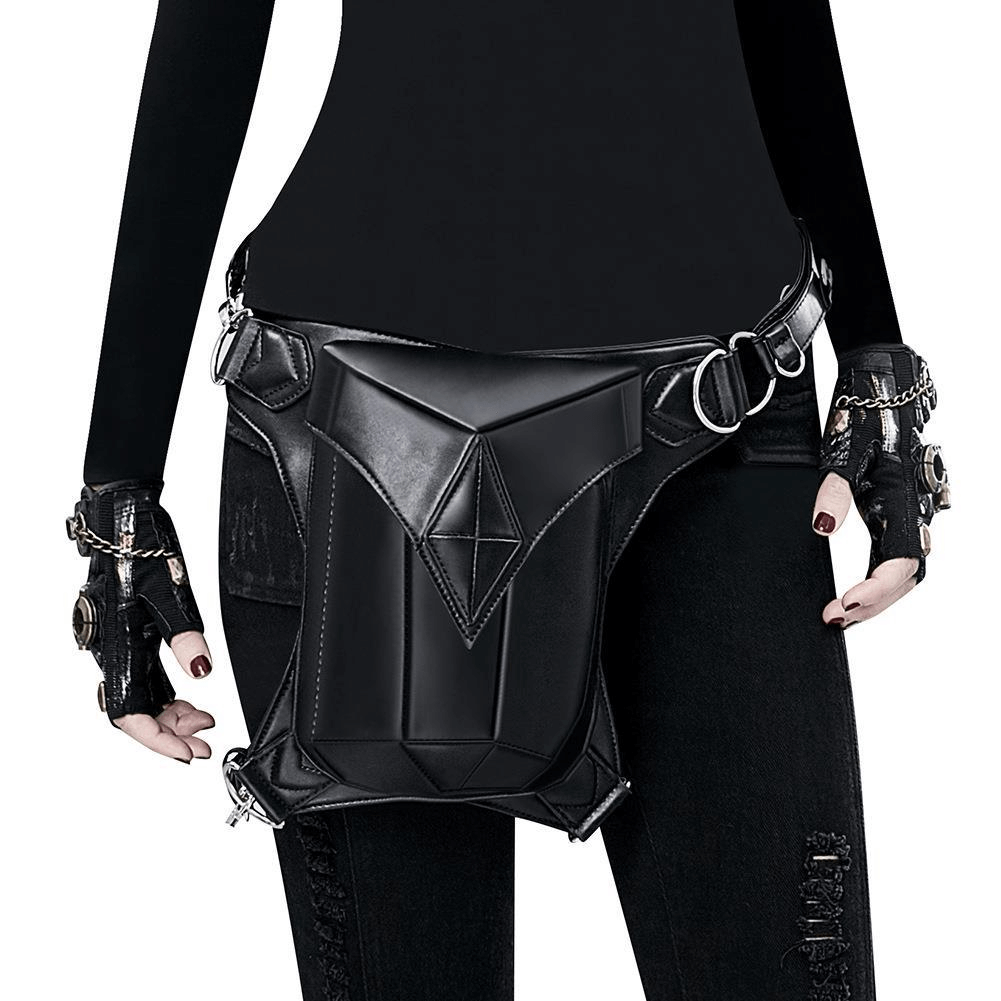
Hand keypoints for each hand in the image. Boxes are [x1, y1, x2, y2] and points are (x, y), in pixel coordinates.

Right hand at [68, 480, 215, 761]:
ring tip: (204, 719)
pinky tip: (189, 693)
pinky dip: (165, 689)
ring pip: (139, 692)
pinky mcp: (124, 629)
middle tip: (203, 743)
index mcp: (116, 644)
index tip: (187, 753)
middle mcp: (111, 647)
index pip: (129, 712)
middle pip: (134, 709)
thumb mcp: (170, 591)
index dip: (157, 739)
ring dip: (170, 712)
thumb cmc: (140, 546)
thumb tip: (202, 673)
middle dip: (169, 732)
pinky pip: (142, 673)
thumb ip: (185, 636)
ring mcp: (116, 639)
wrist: (120, 513)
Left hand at [812, 344, 948, 627]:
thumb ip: (834, 489)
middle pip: (907, 576)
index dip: (873, 592)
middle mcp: (914, 510)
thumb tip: (822, 527)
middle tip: (832, 619)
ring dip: (877, 596)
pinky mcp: (901, 508)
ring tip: (840, 614)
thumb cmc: (864, 413)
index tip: (839, 608)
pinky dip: (878, 578)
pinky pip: (898, 553)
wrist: (882, 384)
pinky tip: (855, 589)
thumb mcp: (843, 448)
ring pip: (907, 569)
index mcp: (904, 498)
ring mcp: (911, 511)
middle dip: (873, 604)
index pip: (900, 563)